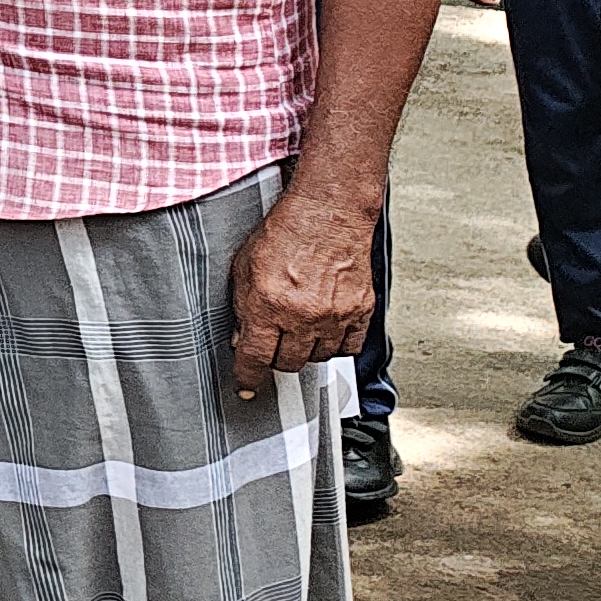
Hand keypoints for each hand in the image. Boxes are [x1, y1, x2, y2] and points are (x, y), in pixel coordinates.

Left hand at [226, 183, 377, 399]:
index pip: (254, 357)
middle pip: (288, 363)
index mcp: (268, 305)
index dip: (247, 376)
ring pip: (319, 358)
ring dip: (306, 353)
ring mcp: (334, 316)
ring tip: (299, 336)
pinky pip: (349, 347)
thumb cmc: (283, 233)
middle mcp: (302, 316)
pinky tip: (326, 334)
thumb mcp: (243, 268)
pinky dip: (336, 345)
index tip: (246, 387)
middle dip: (276, 360)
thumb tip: (241, 336)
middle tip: (273, 348)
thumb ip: (241, 306)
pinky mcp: (360, 311)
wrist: (328, 213)